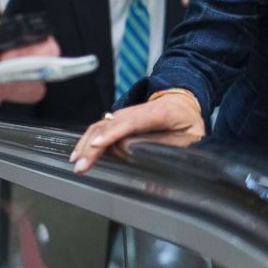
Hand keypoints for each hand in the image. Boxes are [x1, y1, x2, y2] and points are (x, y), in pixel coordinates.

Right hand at [69, 93, 204, 173]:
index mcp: (161, 112)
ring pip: (101, 125)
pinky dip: (87, 140)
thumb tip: (145, 163)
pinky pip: (100, 127)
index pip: (133, 122)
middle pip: (111, 125)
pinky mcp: (119, 119)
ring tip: (77, 162)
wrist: (181, 101)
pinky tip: (79, 154)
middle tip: (82, 166)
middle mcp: (138, 110)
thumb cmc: (187, 122)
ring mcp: (126, 113)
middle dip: (93, 145)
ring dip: (86, 144)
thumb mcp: (190, 136)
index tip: (99, 145)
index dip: (114, 133)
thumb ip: (169, 147)